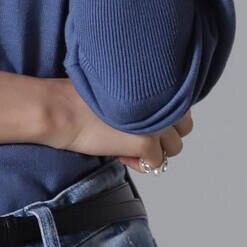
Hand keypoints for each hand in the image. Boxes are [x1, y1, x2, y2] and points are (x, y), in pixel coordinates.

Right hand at [44, 77, 193, 171]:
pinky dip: (139, 162)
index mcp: (158, 83)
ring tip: (127, 144)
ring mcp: (158, 123)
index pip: (182, 107)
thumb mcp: (121, 90)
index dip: (162, 118)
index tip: (142, 120)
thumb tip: (158, 120)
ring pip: (174, 148)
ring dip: (153, 151)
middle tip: (137, 135)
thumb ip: (145, 99)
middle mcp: (164, 101)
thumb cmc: (80, 98)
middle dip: (164, 135)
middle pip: (184, 128)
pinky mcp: (147, 142)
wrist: (62, 109)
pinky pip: (155, 163)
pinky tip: (120, 153)